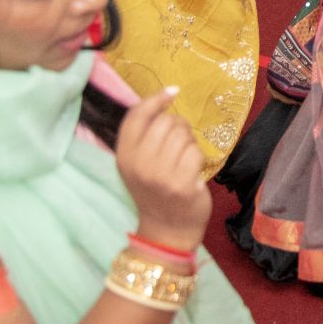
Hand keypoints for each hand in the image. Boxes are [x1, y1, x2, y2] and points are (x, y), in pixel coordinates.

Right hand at [114, 87, 209, 253]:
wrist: (167, 230)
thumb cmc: (155, 190)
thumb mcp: (138, 163)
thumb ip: (144, 135)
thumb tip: (164, 97)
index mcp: (124, 156)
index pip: (136, 116)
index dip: (155, 99)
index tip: (172, 92)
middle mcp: (139, 164)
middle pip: (166, 122)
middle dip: (179, 127)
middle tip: (179, 144)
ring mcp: (160, 175)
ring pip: (183, 135)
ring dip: (189, 143)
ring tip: (184, 160)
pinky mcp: (181, 184)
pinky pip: (196, 152)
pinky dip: (198, 159)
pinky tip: (192, 172)